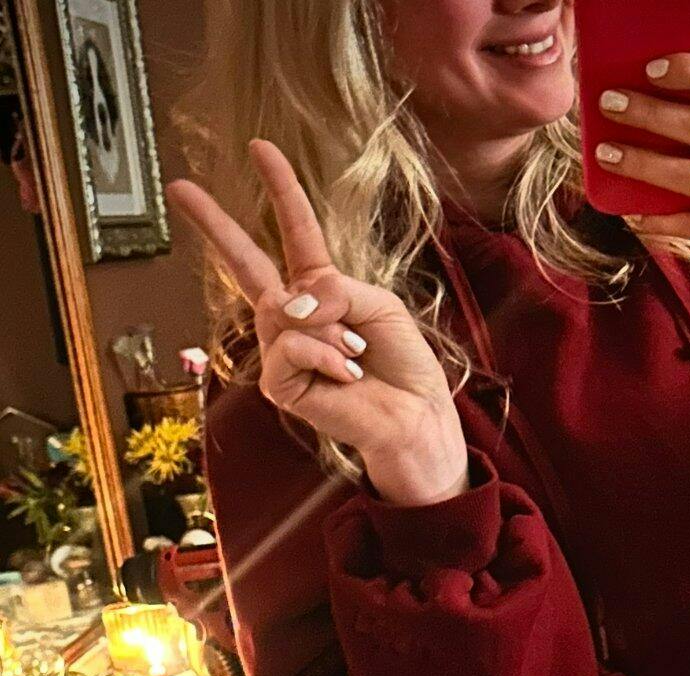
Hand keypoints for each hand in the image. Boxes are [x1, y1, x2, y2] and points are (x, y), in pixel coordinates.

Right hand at [166, 139, 468, 501]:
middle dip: (213, 223)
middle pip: (244, 262)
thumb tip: (290, 302)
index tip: (260, 148)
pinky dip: (326, 355)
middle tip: (179, 187)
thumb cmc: (403, 364)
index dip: (281, 190)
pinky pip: (291, 346)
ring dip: (331, 331)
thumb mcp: (377, 305)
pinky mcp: (280, 384)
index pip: (294, 232)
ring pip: (286, 312)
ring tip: (355, 356)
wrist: (415, 417)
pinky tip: (346, 375)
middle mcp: (292, 317)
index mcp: (319, 289)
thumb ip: (335, 289)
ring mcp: (281, 350)